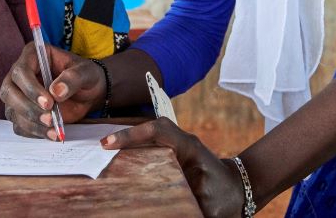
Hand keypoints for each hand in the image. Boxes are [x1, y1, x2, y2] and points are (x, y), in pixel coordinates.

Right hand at [0, 43, 106, 139]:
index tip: (49, 102)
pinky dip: (34, 132)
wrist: (88, 93)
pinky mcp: (21, 113)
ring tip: (54, 130)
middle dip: (28, 108)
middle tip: (49, 118)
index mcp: (33, 56)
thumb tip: (56, 91)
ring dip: (31, 123)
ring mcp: (18, 95)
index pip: (21, 71)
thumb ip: (73, 78)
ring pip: (12, 111)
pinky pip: (19, 125)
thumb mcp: (86, 72)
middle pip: (9, 92)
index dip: (31, 88)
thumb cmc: (85, 75)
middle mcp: (20, 75)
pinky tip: (51, 134)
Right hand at [102, 117, 245, 217]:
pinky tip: (118, 163)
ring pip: (148, 136)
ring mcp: (176, 146)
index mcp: (190, 148)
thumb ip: (190, 206)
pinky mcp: (172, 154)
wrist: (238, 190)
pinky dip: (133, 150)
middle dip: (124, 137)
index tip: (109, 144)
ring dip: (127, 143)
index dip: (133, 134)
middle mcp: (181, 142)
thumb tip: (162, 206)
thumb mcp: (210, 205)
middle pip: (149, 130)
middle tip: (98, 148)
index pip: (160, 131)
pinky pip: (150, 147)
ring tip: (102, 154)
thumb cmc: (225, 198)